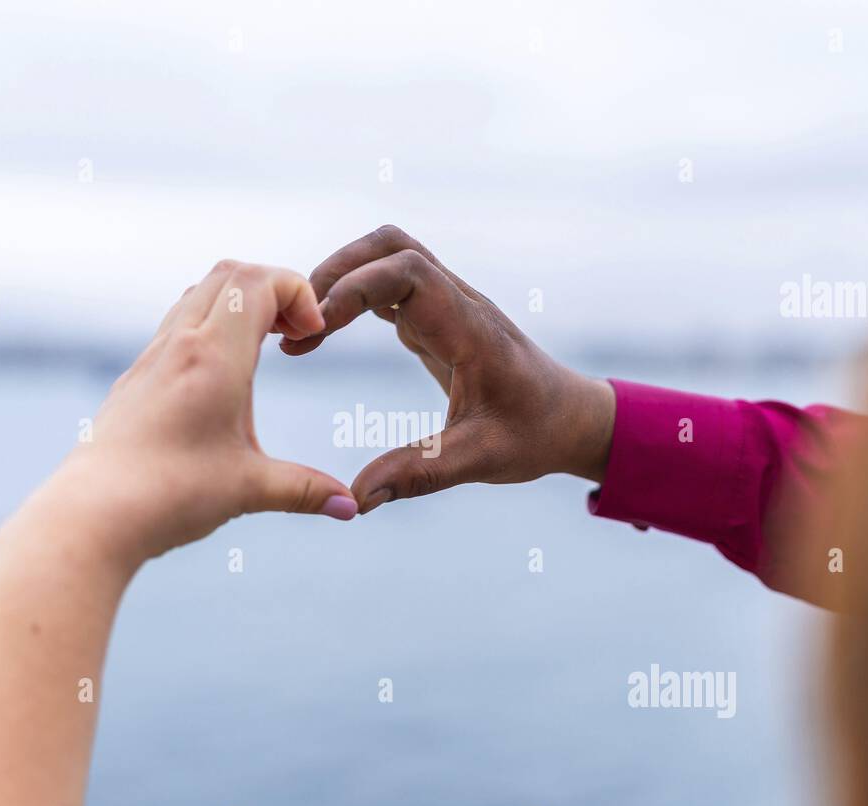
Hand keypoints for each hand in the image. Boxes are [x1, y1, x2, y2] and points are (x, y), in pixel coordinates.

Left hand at [50, 260, 357, 566]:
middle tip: (297, 334)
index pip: (260, 281)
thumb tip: (350, 507)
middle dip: (274, 289)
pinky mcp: (137, 378)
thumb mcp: (248, 490)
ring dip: (240, 303)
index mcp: (214, 357)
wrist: (91, 514)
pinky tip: (224, 375)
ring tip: (266, 347)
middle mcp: (180, 344)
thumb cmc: (169, 497)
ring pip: (200, 293)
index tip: (313, 337)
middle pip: (231, 272)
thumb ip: (305, 490)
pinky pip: (177, 323)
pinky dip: (212, 324)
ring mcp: (153, 358)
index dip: (299, 292)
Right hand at [281, 225, 615, 512]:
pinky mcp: (437, 320)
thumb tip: (359, 497)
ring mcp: (447, 307)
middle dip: (337, 270)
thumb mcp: (481, 460)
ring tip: (303, 329)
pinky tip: (323, 333)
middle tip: (298, 321)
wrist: (570, 419)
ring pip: (387, 257)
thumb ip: (420, 474)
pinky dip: (351, 297)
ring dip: (341, 278)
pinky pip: (388, 286)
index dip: (356, 288)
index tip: (316, 329)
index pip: (408, 272)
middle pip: (391, 246)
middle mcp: (458, 304)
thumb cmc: (534, 434)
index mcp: (469, 328)